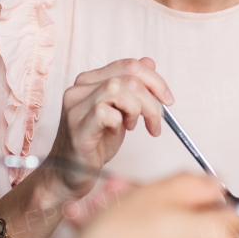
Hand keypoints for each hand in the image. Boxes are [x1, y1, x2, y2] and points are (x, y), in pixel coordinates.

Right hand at [24, 174, 238, 237]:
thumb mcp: (158, 192)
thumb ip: (195, 183)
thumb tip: (214, 185)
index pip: (226, 206)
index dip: (196, 193)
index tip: (170, 191)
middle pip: (193, 224)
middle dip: (157, 205)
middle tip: (125, 194)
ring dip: (139, 224)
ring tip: (102, 212)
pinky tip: (105, 236)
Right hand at [45, 58, 172, 198]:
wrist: (70, 174)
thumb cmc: (96, 143)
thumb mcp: (121, 112)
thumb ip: (132, 88)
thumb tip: (149, 62)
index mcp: (90, 81)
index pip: (129, 65)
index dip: (154, 80)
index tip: (168, 100)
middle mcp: (79, 89)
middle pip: (128, 76)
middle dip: (152, 100)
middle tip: (155, 122)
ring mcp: (75, 107)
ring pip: (118, 89)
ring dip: (137, 109)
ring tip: (133, 126)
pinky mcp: (77, 128)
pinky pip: (106, 113)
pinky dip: (119, 123)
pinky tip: (116, 133)